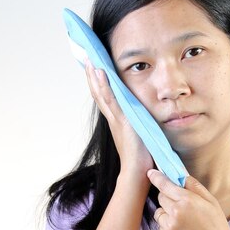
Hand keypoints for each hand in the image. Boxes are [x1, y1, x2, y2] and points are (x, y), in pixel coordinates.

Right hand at [84, 58, 153, 175]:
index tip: (94, 67)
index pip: (105, 98)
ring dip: (94, 76)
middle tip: (87, 57)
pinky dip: (104, 86)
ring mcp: (116, 119)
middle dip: (92, 75)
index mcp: (116, 121)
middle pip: (99, 92)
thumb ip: (137, 126)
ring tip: (90, 59)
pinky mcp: (121, 120)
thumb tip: (142, 120)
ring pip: (101, 93)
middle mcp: (113, 118)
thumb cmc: (140, 158)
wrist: (136, 172)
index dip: (98, 83)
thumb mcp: (139, 135)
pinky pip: (111, 100)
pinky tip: (100, 73)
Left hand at [147, 169, 229, 229]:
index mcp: (187, 201)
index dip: (156, 177)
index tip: (150, 173)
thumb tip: (182, 176)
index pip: (165, 185)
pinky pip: (161, 228)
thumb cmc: (217, 229)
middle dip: (168, 199)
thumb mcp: (212, 203)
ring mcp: (169, 228)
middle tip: (182, 207)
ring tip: (184, 223)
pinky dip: (169, 229)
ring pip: (159, 213)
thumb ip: (195, 188)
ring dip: (167, 214)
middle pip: (161, 198)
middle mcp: (175, 213)